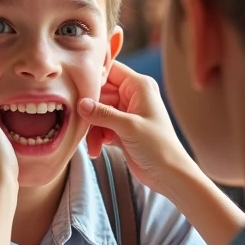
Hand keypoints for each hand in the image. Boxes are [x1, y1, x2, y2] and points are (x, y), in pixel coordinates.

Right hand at [78, 60, 191, 196]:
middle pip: (100, 93)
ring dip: (92, 128)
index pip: (111, 70)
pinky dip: (96, 138)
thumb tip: (80, 103)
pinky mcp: (121, 129)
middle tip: (79, 122)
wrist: (168, 175)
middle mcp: (132, 96)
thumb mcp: (128, 127)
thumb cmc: (158, 146)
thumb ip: (102, 113)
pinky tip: (97, 151)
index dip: (93, 76)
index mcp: (139, 86)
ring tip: (93, 145)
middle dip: (89, 109)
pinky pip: (100, 127)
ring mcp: (126, 113)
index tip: (75, 87)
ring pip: (97, 112)